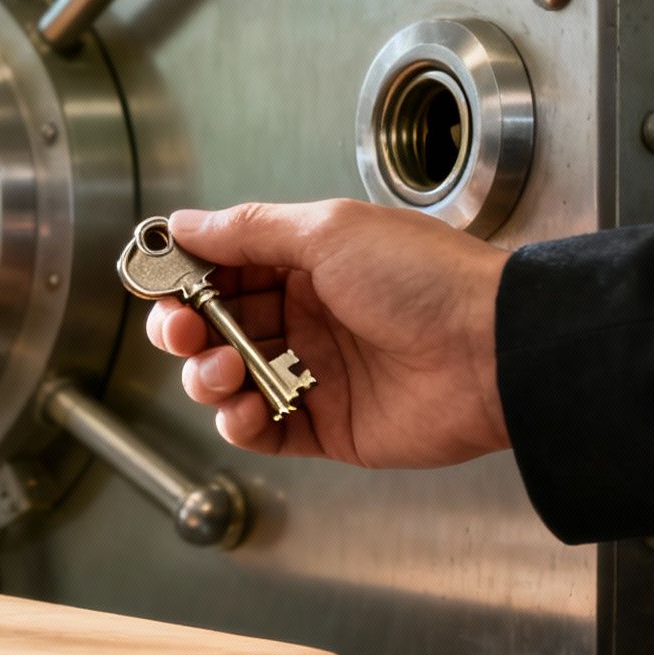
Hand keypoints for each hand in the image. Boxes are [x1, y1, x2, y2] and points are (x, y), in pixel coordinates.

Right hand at [145, 199, 511, 467]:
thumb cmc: (426, 279)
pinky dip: (239, 423)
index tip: (158, 284)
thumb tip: (184, 224)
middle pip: (212, 329)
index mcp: (303, 265)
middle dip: (182, 330)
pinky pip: (260, 431)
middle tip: (181, 330)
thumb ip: (248, 230)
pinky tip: (245, 408)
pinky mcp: (326, 426)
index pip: (219, 271)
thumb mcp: (327, 231)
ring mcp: (313, 373)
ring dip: (207, 377)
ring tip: (223, 371)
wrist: (495, 349)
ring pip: (225, 381)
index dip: (182, 279)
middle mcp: (304, 318)